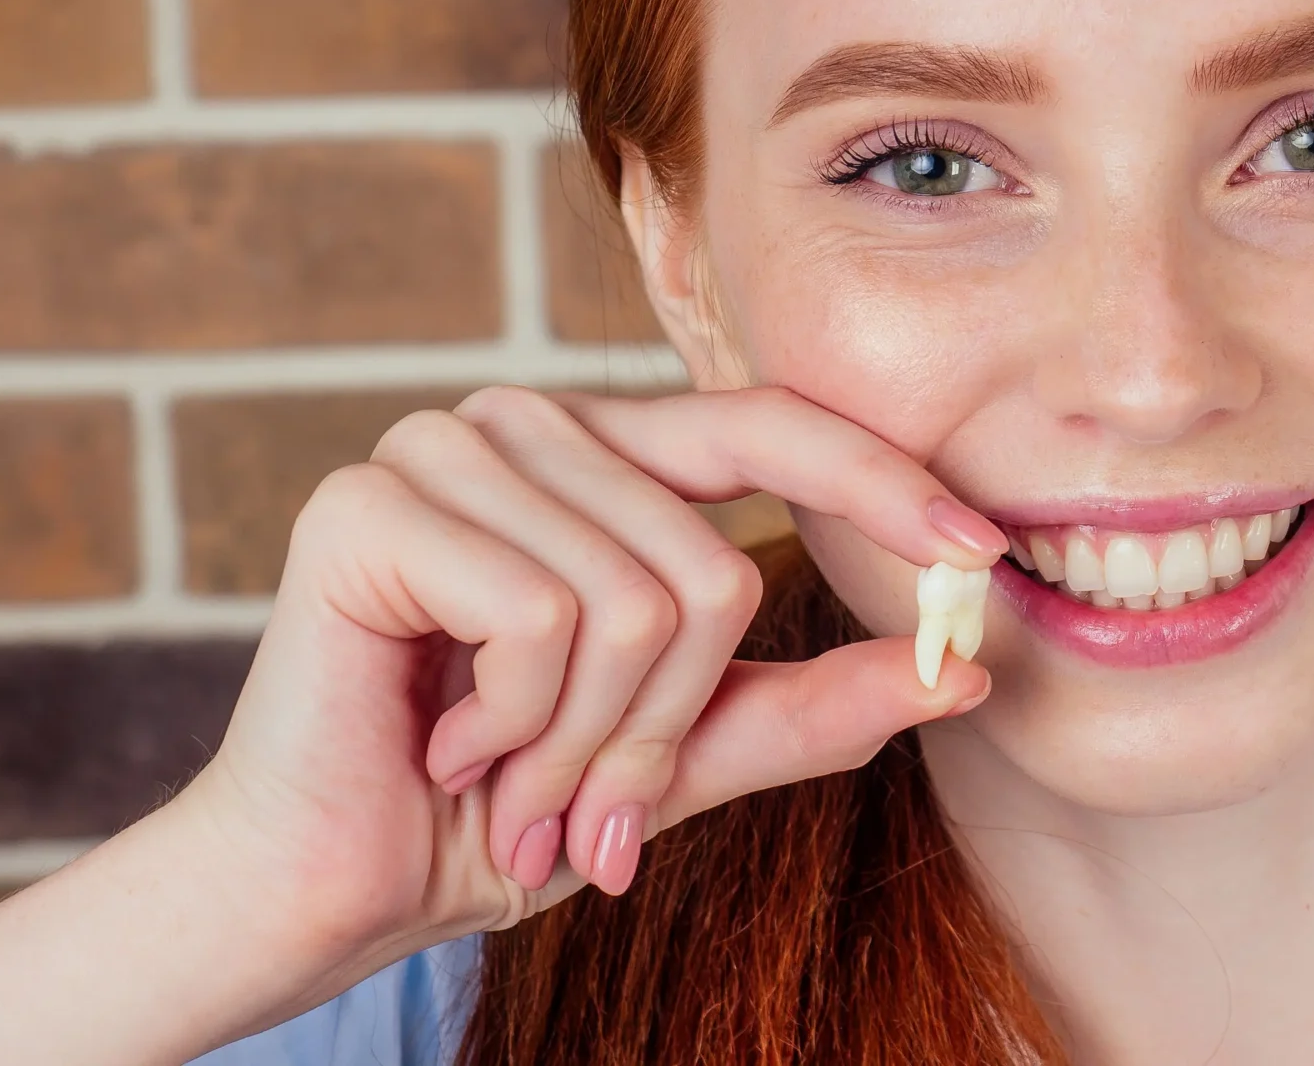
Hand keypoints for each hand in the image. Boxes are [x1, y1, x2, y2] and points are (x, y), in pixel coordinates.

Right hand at [177, 384, 1004, 1002]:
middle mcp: (529, 425)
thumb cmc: (500, 812)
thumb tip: (965, 669)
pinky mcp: (370, 501)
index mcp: (605, 456)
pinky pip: (543, 616)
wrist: (329, 887)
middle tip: (584, 811)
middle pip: (710, 565)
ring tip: (508, 782)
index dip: (883, 484)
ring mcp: (444, 447)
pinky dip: (518, 723)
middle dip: (661, 731)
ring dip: (582, 746)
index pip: (773, 425)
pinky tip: (447, 741)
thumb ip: (814, 704)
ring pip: (635, 600)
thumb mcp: (685, 758)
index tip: (984, 557)